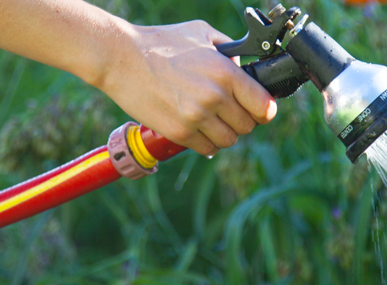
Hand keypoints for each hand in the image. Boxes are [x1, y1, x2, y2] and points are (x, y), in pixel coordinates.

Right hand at [96, 20, 276, 155]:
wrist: (121, 58)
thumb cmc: (161, 43)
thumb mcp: (202, 34)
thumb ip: (230, 50)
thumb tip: (245, 67)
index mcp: (225, 72)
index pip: (264, 106)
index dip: (265, 109)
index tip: (260, 109)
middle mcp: (214, 97)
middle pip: (248, 126)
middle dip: (243, 119)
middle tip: (230, 111)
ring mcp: (196, 118)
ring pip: (228, 140)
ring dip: (224, 132)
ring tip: (213, 120)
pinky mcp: (178, 132)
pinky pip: (207, 148)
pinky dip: (206, 142)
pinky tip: (198, 128)